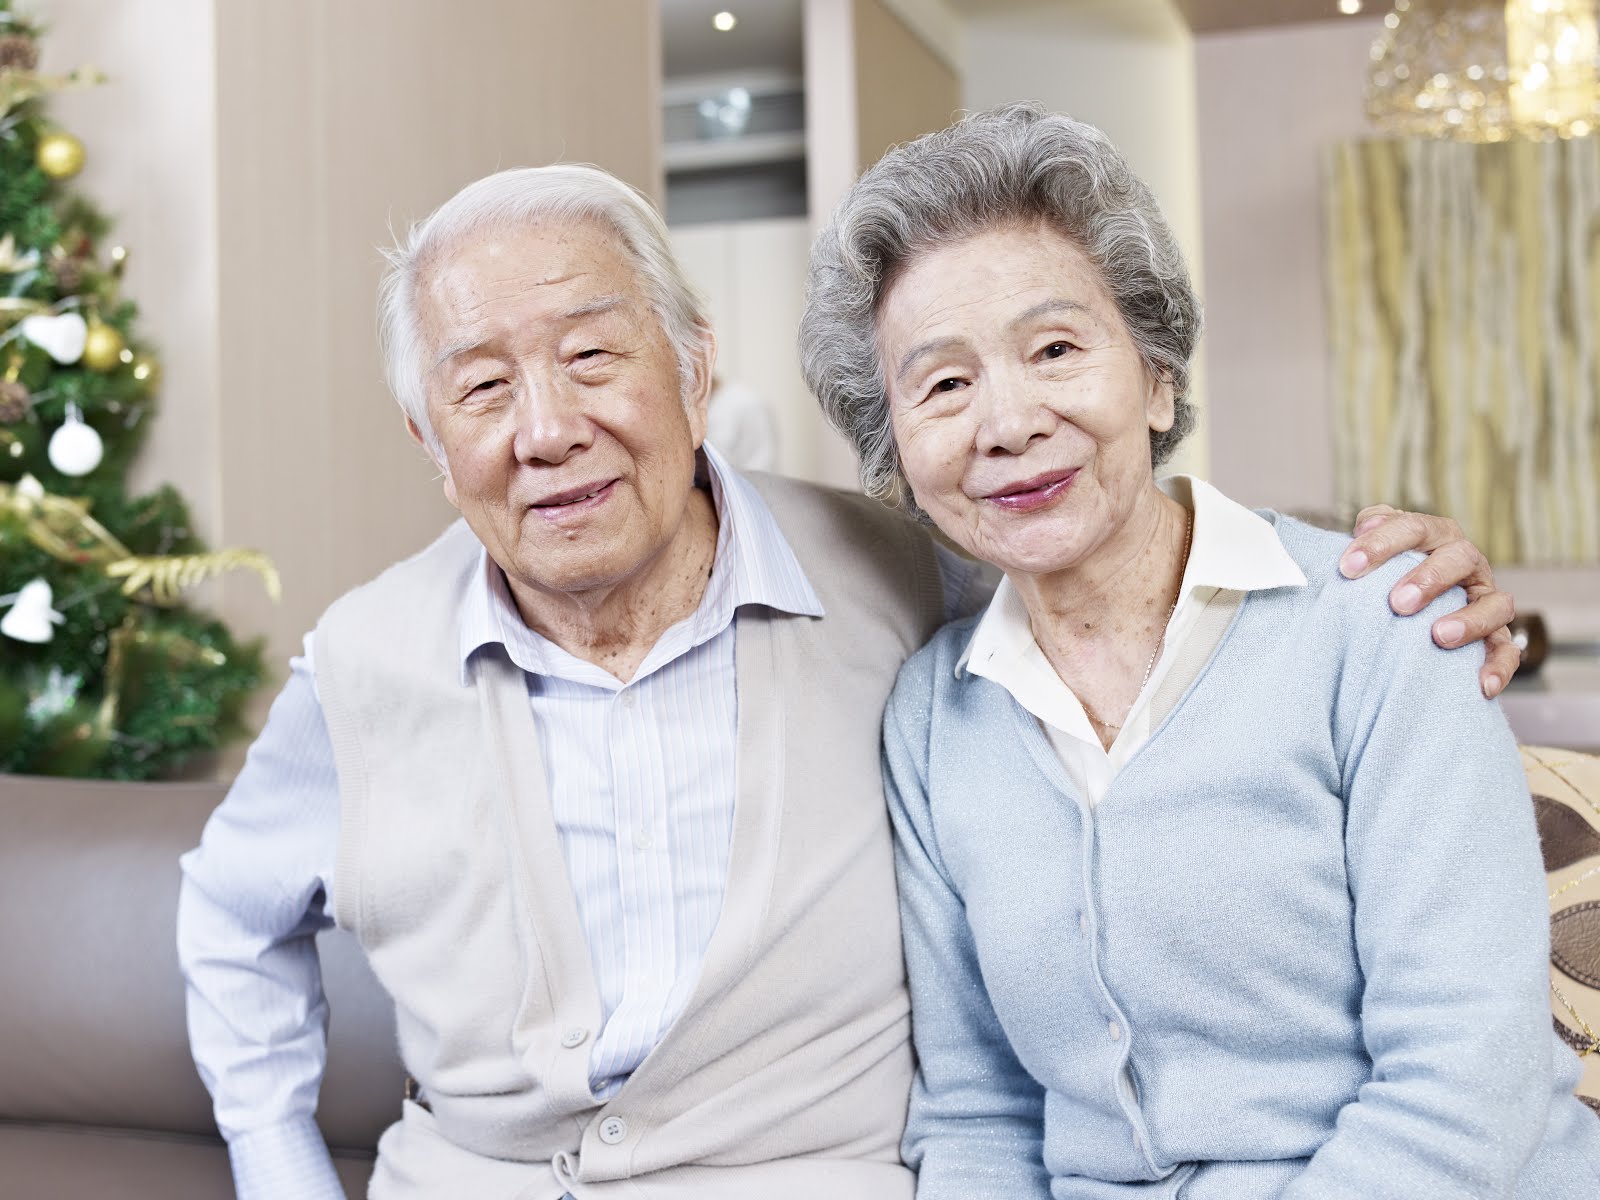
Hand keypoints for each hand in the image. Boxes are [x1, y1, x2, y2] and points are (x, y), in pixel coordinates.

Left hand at [1338, 505, 1516, 697]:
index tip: (1348, 567)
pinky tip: (1483, 685)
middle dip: (1430, 578)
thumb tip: (1362, 526)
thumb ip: (1367, 532)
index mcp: (1433, 537)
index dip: (1382, 544)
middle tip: (1398, 603)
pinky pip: (1506, 651)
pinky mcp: (1496, 636)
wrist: (1399, 610)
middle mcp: (1465, 563)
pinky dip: (1499, 666)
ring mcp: (1484, 599)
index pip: (1413, 529)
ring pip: (1495, 603)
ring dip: (1471, 619)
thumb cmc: (1382, 575)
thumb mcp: (1371, 551)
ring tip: (1440, 635)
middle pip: (1460, 558)